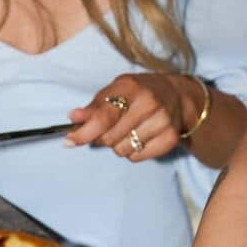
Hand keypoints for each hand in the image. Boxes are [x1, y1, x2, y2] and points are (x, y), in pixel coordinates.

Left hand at [64, 72, 201, 160]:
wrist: (177, 96)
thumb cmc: (138, 93)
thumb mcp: (115, 91)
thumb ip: (94, 106)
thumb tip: (73, 118)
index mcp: (131, 88)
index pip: (103, 116)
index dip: (84, 132)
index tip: (70, 141)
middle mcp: (149, 103)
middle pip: (109, 138)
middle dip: (103, 137)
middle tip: (111, 128)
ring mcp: (162, 122)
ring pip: (122, 151)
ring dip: (119, 145)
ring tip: (129, 130)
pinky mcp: (169, 139)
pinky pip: (137, 158)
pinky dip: (133, 152)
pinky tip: (141, 137)